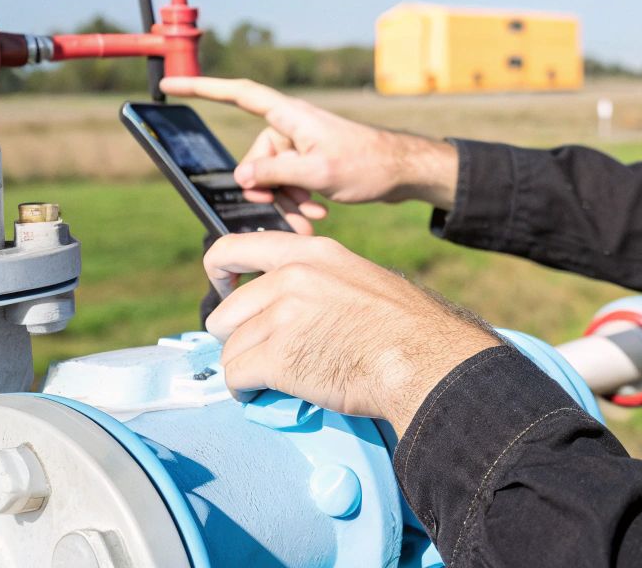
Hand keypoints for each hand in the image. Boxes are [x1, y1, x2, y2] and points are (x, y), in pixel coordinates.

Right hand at [158, 77, 460, 218]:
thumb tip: (241, 177)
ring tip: (310, 217)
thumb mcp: (318, 171)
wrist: (404, 172)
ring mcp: (301, 145)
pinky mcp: (310, 162)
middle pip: (254, 156)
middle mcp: (291, 126)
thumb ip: (276, 174)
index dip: (203, 87)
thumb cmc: (368, 163)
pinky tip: (316, 214)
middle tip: (289, 210)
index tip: (170, 83)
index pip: (238, 94)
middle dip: (266, 188)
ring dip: (285, 201)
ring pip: (271, 177)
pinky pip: (288, 184)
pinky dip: (297, 201)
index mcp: (289, 116)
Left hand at [204, 231, 498, 431]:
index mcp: (311, 253)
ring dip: (246, 368)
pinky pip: (236, 377)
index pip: (232, 248)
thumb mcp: (359, 278)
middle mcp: (291, 278)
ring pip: (230, 349)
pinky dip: (244, 391)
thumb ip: (317, 281)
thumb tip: (287, 305)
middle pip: (225, 312)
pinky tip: (262, 394)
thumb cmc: (403, 329)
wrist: (423, 359)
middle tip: (260, 355)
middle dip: (237, 338)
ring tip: (269, 380)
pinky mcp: (277, 357)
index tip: (225, 293)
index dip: (218, 274)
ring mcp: (282, 316)